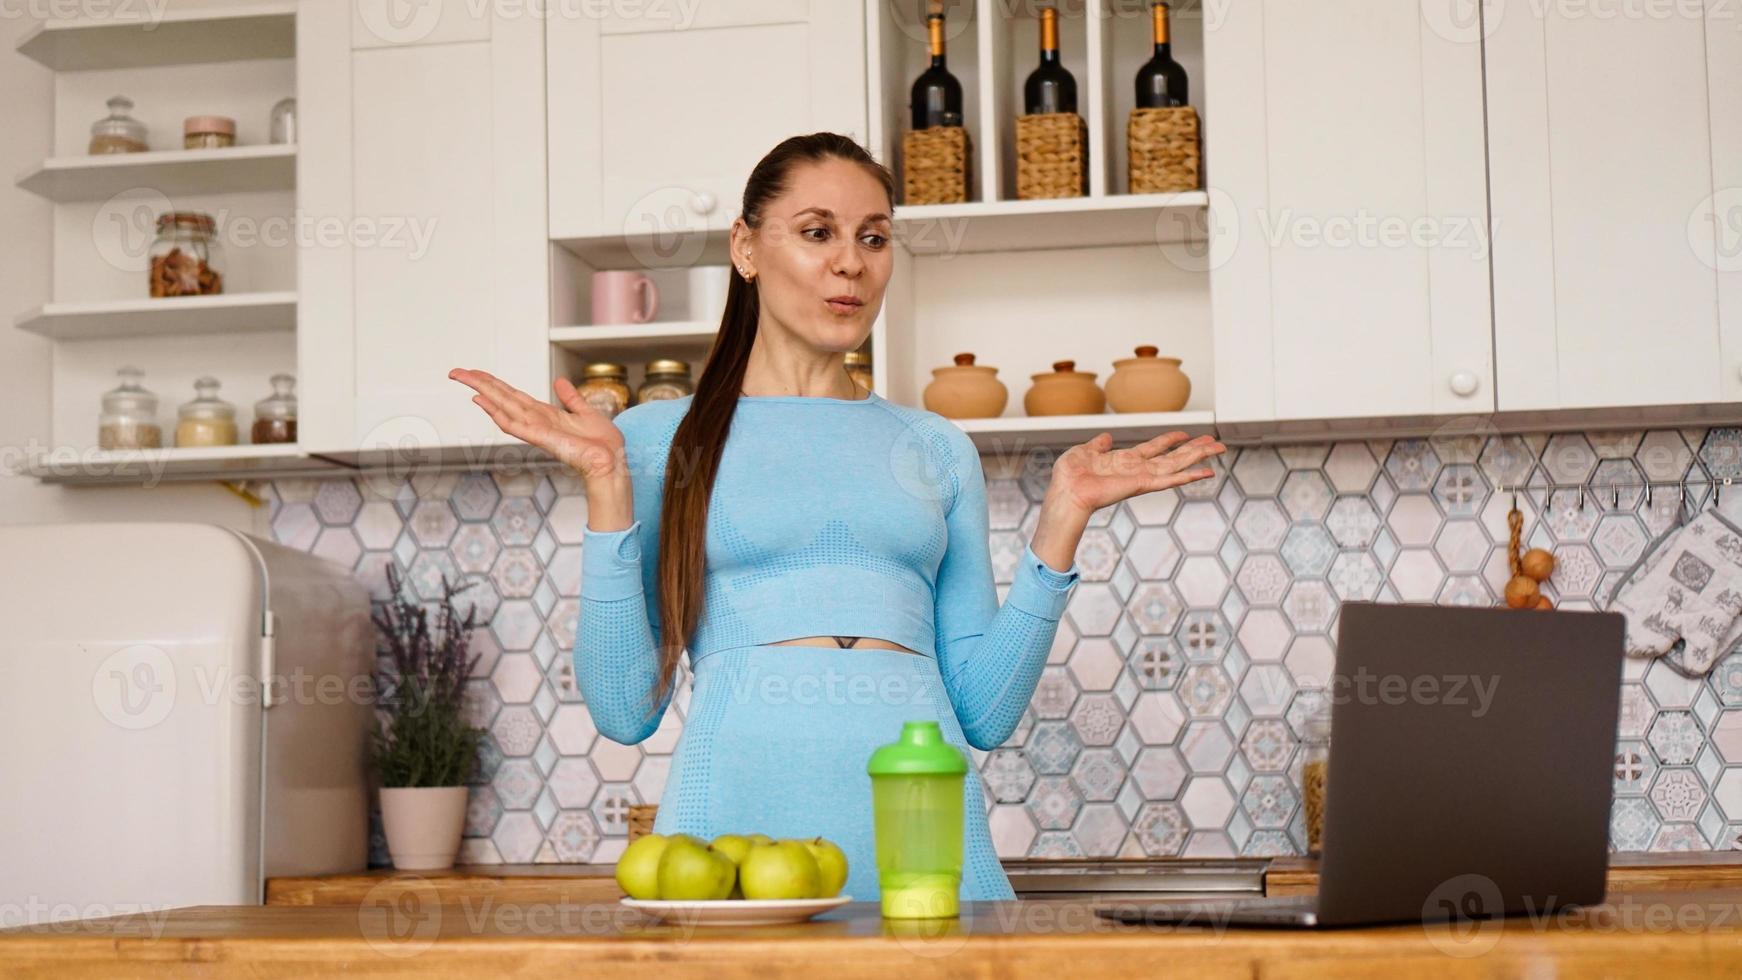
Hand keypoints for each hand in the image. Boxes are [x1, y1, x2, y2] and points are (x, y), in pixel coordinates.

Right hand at [449, 368, 625, 478]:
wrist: (612, 461)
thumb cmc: (602, 444)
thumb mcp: (586, 412)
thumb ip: (570, 398)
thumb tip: (559, 381)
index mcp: (545, 414)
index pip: (513, 395)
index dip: (494, 384)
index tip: (476, 373)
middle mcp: (537, 421)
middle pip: (502, 398)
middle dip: (480, 384)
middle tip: (457, 372)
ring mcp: (537, 430)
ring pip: (504, 407)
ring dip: (484, 394)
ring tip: (465, 381)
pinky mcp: (543, 438)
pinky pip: (517, 425)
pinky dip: (500, 414)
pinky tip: (485, 404)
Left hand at [1047, 431, 1226, 515]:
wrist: (1066, 493)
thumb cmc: (1070, 477)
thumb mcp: (1084, 451)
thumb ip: (1098, 445)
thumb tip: (1106, 437)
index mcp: (1124, 460)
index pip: (1153, 448)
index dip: (1169, 439)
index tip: (1185, 433)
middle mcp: (1138, 469)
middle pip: (1173, 457)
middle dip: (1194, 449)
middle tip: (1215, 442)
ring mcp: (1143, 478)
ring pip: (1178, 465)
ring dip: (1199, 457)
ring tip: (1220, 449)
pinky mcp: (1143, 485)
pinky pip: (1171, 479)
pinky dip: (1190, 476)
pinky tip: (1207, 472)